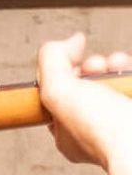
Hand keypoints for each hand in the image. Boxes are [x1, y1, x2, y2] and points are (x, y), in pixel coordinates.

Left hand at [38, 32, 131, 169]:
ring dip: (116, 63)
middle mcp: (94, 128)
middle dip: (94, 65)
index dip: (66, 73)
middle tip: (98, 66)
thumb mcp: (58, 92)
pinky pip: (131, 80)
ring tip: (118, 64)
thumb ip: (51, 62)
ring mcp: (120, 119)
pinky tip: (129, 70)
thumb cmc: (104, 128)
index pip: (60, 96)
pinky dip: (131, 71)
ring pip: (115, 80)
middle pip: (90, 83)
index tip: (74, 68)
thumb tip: (70, 42)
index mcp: (67, 133)